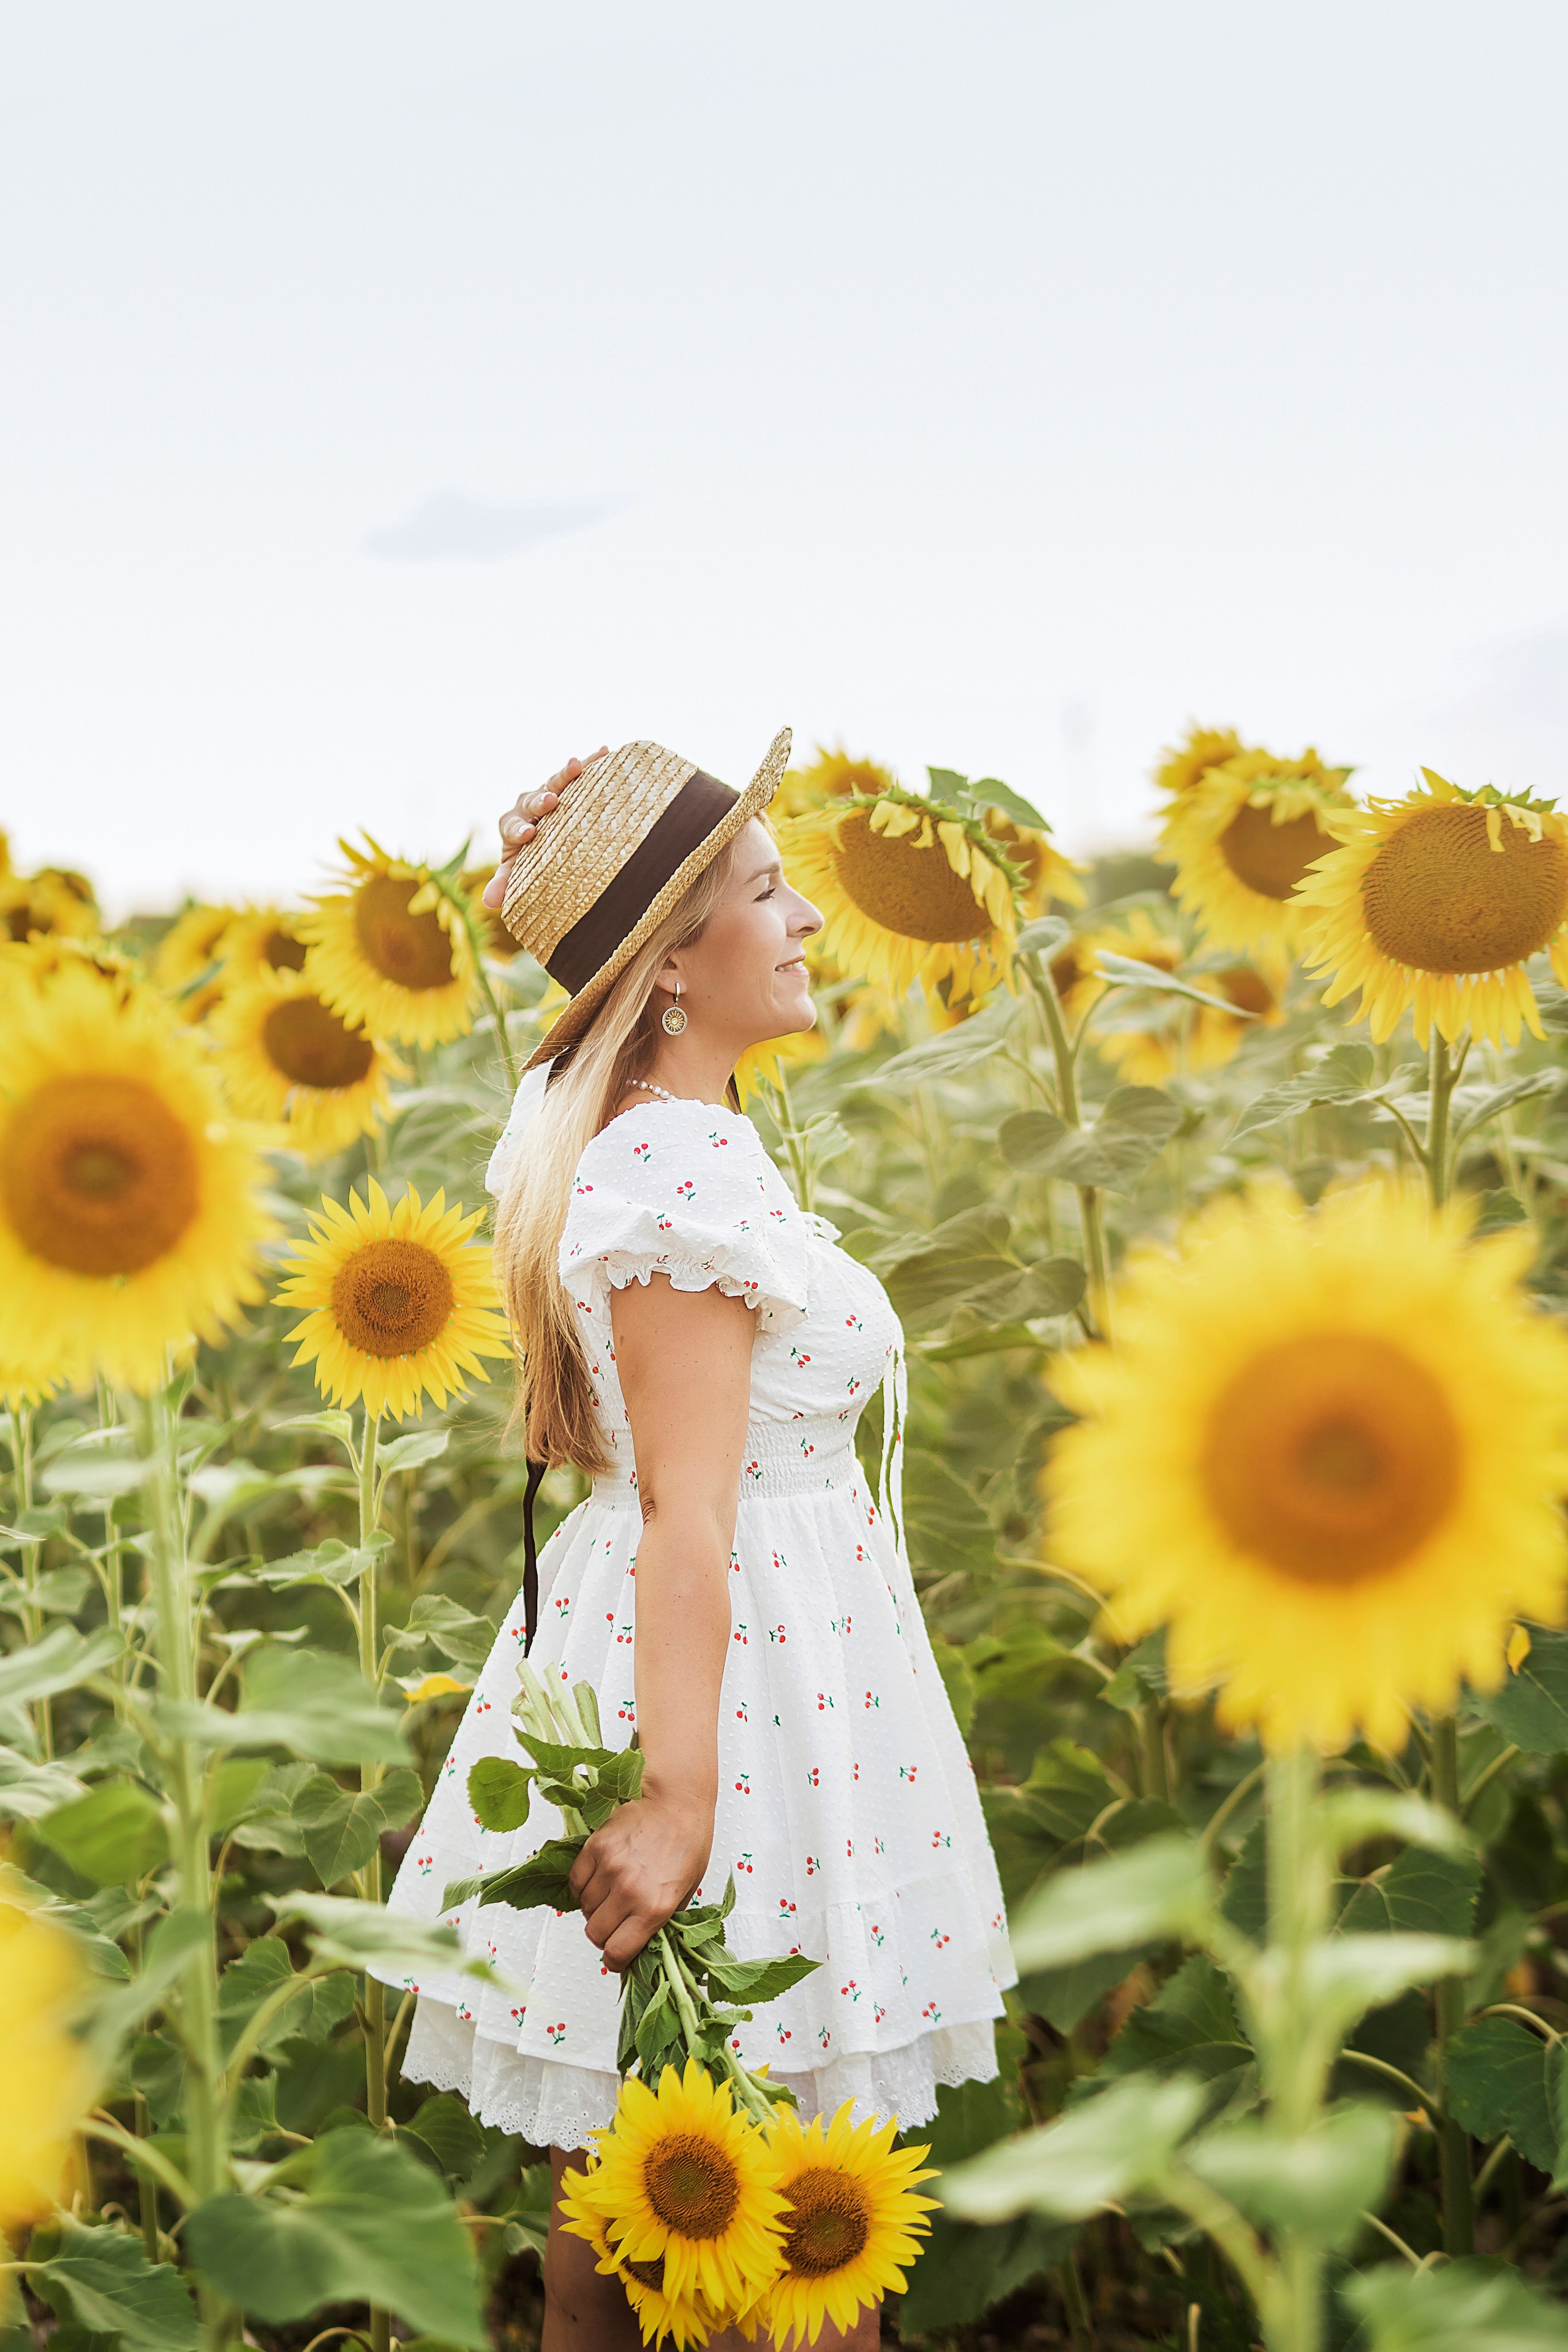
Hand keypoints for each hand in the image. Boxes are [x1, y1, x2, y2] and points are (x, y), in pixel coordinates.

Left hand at [483, 748, 608, 910]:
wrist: (550, 837)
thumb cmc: (532, 858)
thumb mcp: (518, 871)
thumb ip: (505, 883)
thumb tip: (488, 901)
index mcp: (513, 824)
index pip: (513, 827)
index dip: (519, 830)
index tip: (528, 835)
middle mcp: (530, 804)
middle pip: (534, 800)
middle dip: (542, 799)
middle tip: (551, 800)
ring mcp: (550, 791)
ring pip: (556, 781)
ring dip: (566, 773)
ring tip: (577, 764)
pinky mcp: (570, 784)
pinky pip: (581, 772)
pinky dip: (592, 762)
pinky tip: (605, 752)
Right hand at [567, 1792, 713, 1972]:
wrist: (677, 1800)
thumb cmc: (688, 1841)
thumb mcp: (686, 1891)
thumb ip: (663, 1921)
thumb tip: (644, 1946)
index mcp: (655, 1907)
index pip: (617, 1952)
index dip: (615, 1960)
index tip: (616, 1957)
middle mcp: (630, 1890)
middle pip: (595, 1934)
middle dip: (604, 1935)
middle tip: (614, 1924)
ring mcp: (610, 1868)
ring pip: (584, 1908)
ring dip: (594, 1909)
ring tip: (610, 1896)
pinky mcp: (595, 1847)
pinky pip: (575, 1882)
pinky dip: (582, 1887)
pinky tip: (598, 1881)